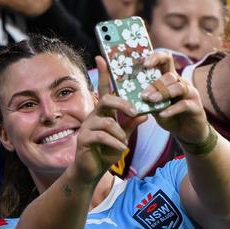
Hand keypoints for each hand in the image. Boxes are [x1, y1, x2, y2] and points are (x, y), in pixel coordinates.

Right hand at [70, 57, 144, 184]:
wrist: (91, 171)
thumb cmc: (105, 152)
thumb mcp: (122, 137)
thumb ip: (131, 124)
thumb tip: (146, 113)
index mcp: (103, 112)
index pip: (103, 90)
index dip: (103, 74)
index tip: (101, 57)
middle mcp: (93, 116)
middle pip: (107, 99)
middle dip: (123, 104)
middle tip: (135, 111)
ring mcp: (87, 127)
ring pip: (108, 122)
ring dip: (120, 133)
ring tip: (124, 144)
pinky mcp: (84, 139)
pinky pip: (102, 136)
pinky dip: (115, 143)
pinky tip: (121, 150)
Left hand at [140, 50, 210, 147]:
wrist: (187, 132)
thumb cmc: (170, 117)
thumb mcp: (155, 107)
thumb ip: (147, 99)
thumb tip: (130, 94)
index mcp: (171, 79)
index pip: (166, 60)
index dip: (156, 58)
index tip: (144, 64)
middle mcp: (182, 83)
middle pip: (170, 75)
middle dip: (155, 84)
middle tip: (144, 94)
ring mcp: (191, 94)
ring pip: (178, 87)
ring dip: (163, 93)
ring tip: (151, 100)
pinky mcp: (196, 107)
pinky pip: (184, 104)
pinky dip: (172, 109)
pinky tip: (162, 114)